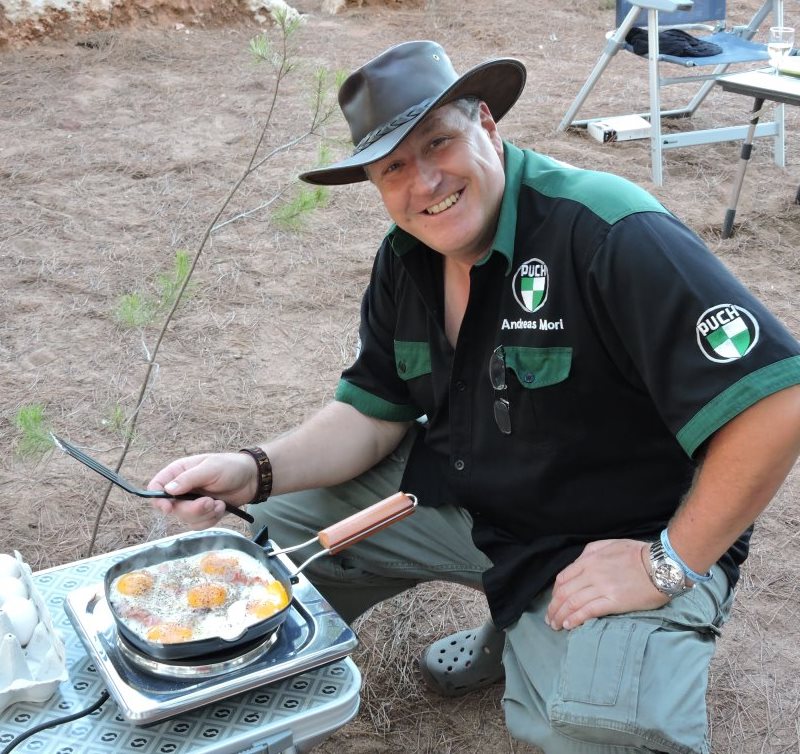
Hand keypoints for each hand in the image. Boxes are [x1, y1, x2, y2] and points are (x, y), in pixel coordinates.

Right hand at [147, 452, 256, 529]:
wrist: (251, 479)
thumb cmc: (231, 467)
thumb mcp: (210, 468)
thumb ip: (189, 479)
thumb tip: (168, 490)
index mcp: (178, 472)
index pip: (156, 487)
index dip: (158, 499)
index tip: (169, 507)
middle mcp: (181, 489)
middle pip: (172, 508)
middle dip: (192, 509)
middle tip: (209, 502)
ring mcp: (191, 502)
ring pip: (186, 519)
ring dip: (205, 514)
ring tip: (219, 503)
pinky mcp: (202, 513)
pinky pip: (198, 524)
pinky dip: (211, 519)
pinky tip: (221, 507)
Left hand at [545, 539, 668, 630]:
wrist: (660, 565)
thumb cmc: (636, 554)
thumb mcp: (607, 545)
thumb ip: (589, 554)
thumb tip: (577, 566)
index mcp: (588, 560)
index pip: (563, 579)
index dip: (555, 593)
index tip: (553, 602)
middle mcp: (591, 573)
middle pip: (564, 593)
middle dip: (554, 608)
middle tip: (550, 619)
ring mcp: (601, 587)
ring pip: (572, 603)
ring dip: (561, 616)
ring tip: (556, 625)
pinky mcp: (613, 601)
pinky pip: (588, 611)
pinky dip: (575, 619)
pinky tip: (569, 625)